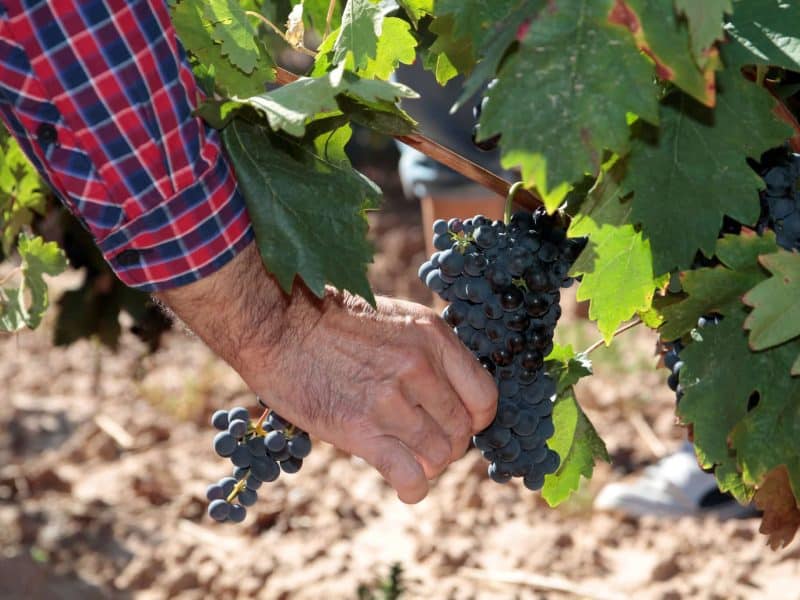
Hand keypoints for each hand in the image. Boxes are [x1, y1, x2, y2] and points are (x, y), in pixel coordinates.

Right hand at [157, 242, 496, 502]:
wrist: (275, 322)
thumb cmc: (331, 320)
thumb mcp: (394, 320)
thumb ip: (428, 354)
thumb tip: (451, 398)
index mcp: (432, 335)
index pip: (485, 398)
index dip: (474, 419)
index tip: (453, 423)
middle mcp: (419, 366)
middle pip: (462, 433)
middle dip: (446, 445)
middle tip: (420, 441)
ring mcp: (391, 399)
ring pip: (439, 457)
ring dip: (426, 464)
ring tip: (405, 455)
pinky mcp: (360, 429)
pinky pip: (411, 477)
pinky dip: (413, 488)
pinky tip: (404, 484)